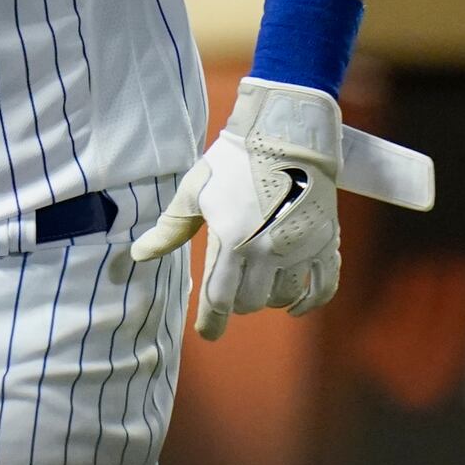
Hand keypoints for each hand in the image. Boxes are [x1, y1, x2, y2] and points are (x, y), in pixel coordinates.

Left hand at [121, 78, 342, 339]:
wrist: (286, 131)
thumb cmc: (234, 159)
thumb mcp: (195, 191)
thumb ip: (171, 228)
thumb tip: (139, 255)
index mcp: (232, 241)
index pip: (219, 299)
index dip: (211, 322)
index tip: (207, 334)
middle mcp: (268, 251)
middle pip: (250, 301)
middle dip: (237, 301)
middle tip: (230, 289)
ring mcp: (300, 248)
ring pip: (284, 297)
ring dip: (269, 297)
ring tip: (259, 284)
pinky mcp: (325, 241)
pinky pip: (323, 286)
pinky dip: (310, 301)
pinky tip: (297, 304)